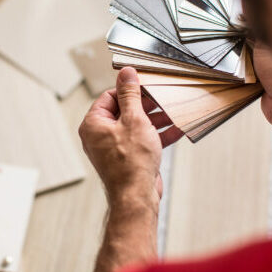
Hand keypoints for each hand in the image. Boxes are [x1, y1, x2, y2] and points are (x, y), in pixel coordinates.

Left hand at [78, 67, 182, 204]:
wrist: (137, 197)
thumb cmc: (131, 161)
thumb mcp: (134, 119)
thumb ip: (130, 95)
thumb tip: (126, 73)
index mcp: (94, 124)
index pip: (109, 96)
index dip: (128, 90)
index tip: (145, 85)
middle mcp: (100, 135)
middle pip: (124, 110)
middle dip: (146, 105)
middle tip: (161, 97)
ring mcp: (114, 148)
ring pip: (136, 125)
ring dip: (155, 118)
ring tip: (173, 111)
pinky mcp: (128, 158)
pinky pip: (142, 140)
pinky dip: (158, 134)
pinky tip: (177, 128)